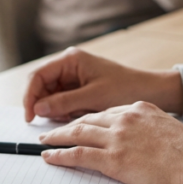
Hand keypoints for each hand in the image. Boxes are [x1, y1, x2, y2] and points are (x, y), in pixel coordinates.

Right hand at [24, 48, 182, 122]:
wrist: (152, 92)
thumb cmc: (126, 89)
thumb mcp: (93, 97)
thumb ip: (63, 102)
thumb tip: (38, 109)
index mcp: (71, 59)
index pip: (38, 75)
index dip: (30, 96)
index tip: (30, 116)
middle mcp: (70, 66)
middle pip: (42, 86)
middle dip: (44, 105)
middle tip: (48, 124)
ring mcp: (75, 78)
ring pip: (52, 97)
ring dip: (57, 110)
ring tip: (74, 116)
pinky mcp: (81, 90)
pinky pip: (64, 102)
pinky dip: (67, 113)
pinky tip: (79, 117)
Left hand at [38, 103, 182, 183]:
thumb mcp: (170, 130)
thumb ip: (152, 130)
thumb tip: (144, 141)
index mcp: (140, 109)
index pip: (106, 112)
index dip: (89, 119)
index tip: (79, 123)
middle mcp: (126, 118)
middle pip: (88, 119)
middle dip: (67, 124)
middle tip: (53, 131)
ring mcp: (118, 138)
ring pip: (77, 133)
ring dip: (57, 137)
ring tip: (45, 142)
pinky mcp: (114, 160)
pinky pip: (78, 154)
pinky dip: (60, 155)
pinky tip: (50, 157)